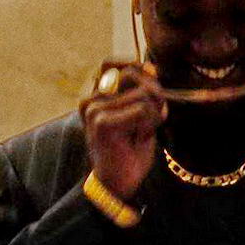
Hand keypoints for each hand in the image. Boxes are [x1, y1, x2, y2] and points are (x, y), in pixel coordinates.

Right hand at [79, 60, 165, 199]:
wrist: (119, 181)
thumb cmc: (131, 146)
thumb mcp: (142, 112)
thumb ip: (145, 89)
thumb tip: (152, 68)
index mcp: (95, 95)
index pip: (111, 62)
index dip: (136, 66)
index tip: (149, 84)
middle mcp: (90, 99)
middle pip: (133, 74)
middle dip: (154, 94)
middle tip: (150, 118)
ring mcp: (94, 109)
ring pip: (144, 94)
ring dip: (154, 114)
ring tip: (141, 132)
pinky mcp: (102, 121)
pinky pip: (143, 109)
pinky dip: (151, 123)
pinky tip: (139, 138)